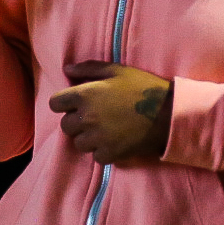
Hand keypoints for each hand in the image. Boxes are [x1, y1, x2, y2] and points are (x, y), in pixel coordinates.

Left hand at [47, 61, 173, 163]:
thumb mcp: (117, 70)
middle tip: (94, 117)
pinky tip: (115, 141)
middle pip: (66, 126)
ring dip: (88, 138)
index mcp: (85, 95)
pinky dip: (103, 151)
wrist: (167, 114)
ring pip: (79, 143)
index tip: (75, 104)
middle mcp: (86, 118)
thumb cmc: (142, 87)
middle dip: (76, 121)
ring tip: (105, 130)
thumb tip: (67, 69)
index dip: (64, 103)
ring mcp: (96, 138)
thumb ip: (88, 68)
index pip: (55, 103)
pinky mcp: (109, 154)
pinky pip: (95, 156)